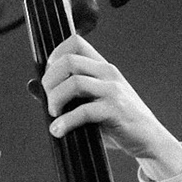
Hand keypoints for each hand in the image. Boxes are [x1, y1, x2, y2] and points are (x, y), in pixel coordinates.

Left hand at [40, 35, 181, 176]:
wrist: (149, 139)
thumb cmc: (118, 122)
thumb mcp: (93, 102)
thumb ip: (67, 94)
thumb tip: (32, 87)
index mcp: (102, 67)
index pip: (75, 42)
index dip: (54, 55)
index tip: (49, 78)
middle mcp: (108, 73)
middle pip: (68, 60)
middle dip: (49, 80)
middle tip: (49, 101)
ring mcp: (113, 90)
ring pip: (74, 83)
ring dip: (55, 99)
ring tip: (54, 115)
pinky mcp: (115, 110)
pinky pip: (84, 111)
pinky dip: (66, 122)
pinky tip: (59, 131)